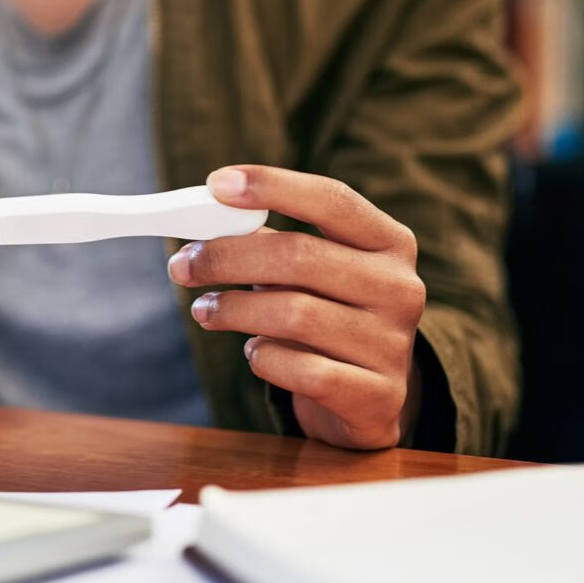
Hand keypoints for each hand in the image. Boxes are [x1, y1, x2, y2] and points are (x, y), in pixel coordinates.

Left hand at [170, 166, 426, 450]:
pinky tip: (255, 352)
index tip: (216, 184)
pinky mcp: (377, 398)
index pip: (332, 200)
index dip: (273, 186)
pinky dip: (265, 359)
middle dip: (228, 256)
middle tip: (182, 264)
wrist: (369, 397)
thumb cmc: (327, 317)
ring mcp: (393, 345)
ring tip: (205, 310)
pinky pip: (304, 371)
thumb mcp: (309, 274)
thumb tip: (201, 225)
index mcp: (390, 243)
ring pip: (296, 314)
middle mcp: (401, 288)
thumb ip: (267, 243)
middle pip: (302, 256)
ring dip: (235, 309)